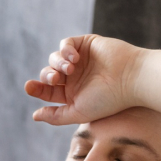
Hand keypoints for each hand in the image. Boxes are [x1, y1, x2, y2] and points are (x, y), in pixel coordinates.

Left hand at [24, 35, 142, 125]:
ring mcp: (80, 60)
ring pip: (55, 58)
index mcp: (72, 94)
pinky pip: (66, 44)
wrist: (130, 78)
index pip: (47, 91)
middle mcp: (74, 77)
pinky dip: (65, 50)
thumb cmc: (107, 99)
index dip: (36, 89)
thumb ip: (56, 116)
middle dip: (46, 76)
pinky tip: (75, 57)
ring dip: (57, 63)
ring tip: (70, 69)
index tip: (29, 87)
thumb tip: (35, 116)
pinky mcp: (86, 44)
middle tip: (55, 79)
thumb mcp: (78, 113)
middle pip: (48, 74)